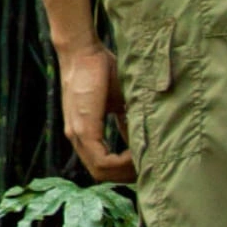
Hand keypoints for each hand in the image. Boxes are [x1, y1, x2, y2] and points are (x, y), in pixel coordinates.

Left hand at [57, 39, 133, 182]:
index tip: (145, 165)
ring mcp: (77, 134)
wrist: (83, 51)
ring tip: (146, 161)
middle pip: (101, 174)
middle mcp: (77, 138)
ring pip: (100, 171)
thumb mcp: (120, 103)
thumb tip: (144, 144)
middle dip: (127, 176)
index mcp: (85, 133)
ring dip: (126, 170)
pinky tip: (137, 153)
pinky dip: (122, 162)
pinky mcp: (82, 128)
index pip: (102, 167)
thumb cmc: (102, 72)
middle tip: (149, 169)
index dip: (124, 171)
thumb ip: (127, 124)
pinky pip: (102, 160)